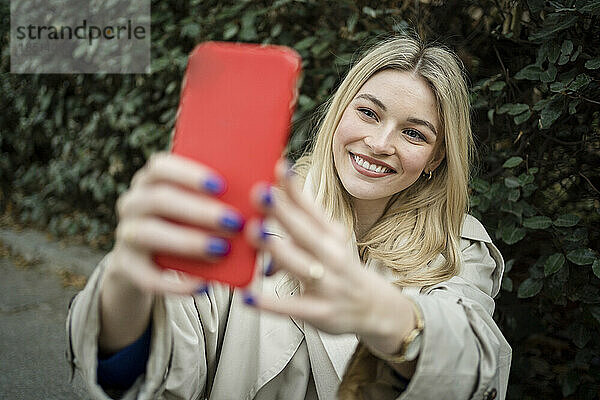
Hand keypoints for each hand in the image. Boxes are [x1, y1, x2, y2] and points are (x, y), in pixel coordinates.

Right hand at [108, 152, 244, 294]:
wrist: (151, 262)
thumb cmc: (189, 224)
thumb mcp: (201, 207)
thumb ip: (225, 198)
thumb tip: (267, 195)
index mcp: (152, 180)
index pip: (161, 166)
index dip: (189, 173)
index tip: (221, 185)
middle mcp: (133, 203)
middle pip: (160, 199)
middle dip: (199, 211)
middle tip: (235, 222)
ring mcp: (126, 234)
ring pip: (151, 234)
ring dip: (189, 242)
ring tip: (222, 250)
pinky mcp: (126, 268)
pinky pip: (147, 277)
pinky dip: (175, 284)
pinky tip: (203, 286)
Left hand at [244, 160, 414, 349]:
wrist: (374, 308)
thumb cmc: (341, 268)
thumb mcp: (328, 240)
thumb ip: (301, 220)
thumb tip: (272, 191)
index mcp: (331, 235)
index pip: (311, 208)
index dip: (295, 189)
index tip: (279, 167)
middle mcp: (332, 256)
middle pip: (305, 231)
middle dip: (282, 212)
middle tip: (260, 193)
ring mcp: (328, 284)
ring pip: (300, 265)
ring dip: (277, 249)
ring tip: (255, 232)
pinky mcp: (320, 312)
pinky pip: (292, 307)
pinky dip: (270, 303)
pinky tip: (248, 296)